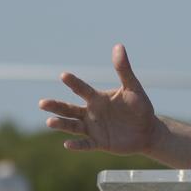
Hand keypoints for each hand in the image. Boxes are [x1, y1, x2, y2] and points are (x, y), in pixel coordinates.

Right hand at [39, 43, 159, 153]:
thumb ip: (124, 69)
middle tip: (42, 103)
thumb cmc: (140, 107)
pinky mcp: (98, 142)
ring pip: (72, 126)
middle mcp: (90, 113)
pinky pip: (85, 144)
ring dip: (61, 124)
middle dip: (56, 106)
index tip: (64, 75)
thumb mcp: (133, 88)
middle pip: (69, 109)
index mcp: (97, 98)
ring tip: (50, 122)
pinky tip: (68, 144)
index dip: (74, 83)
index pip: (82, 90)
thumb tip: (118, 46)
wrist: (148, 131)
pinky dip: (77, 145)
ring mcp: (93, 128)